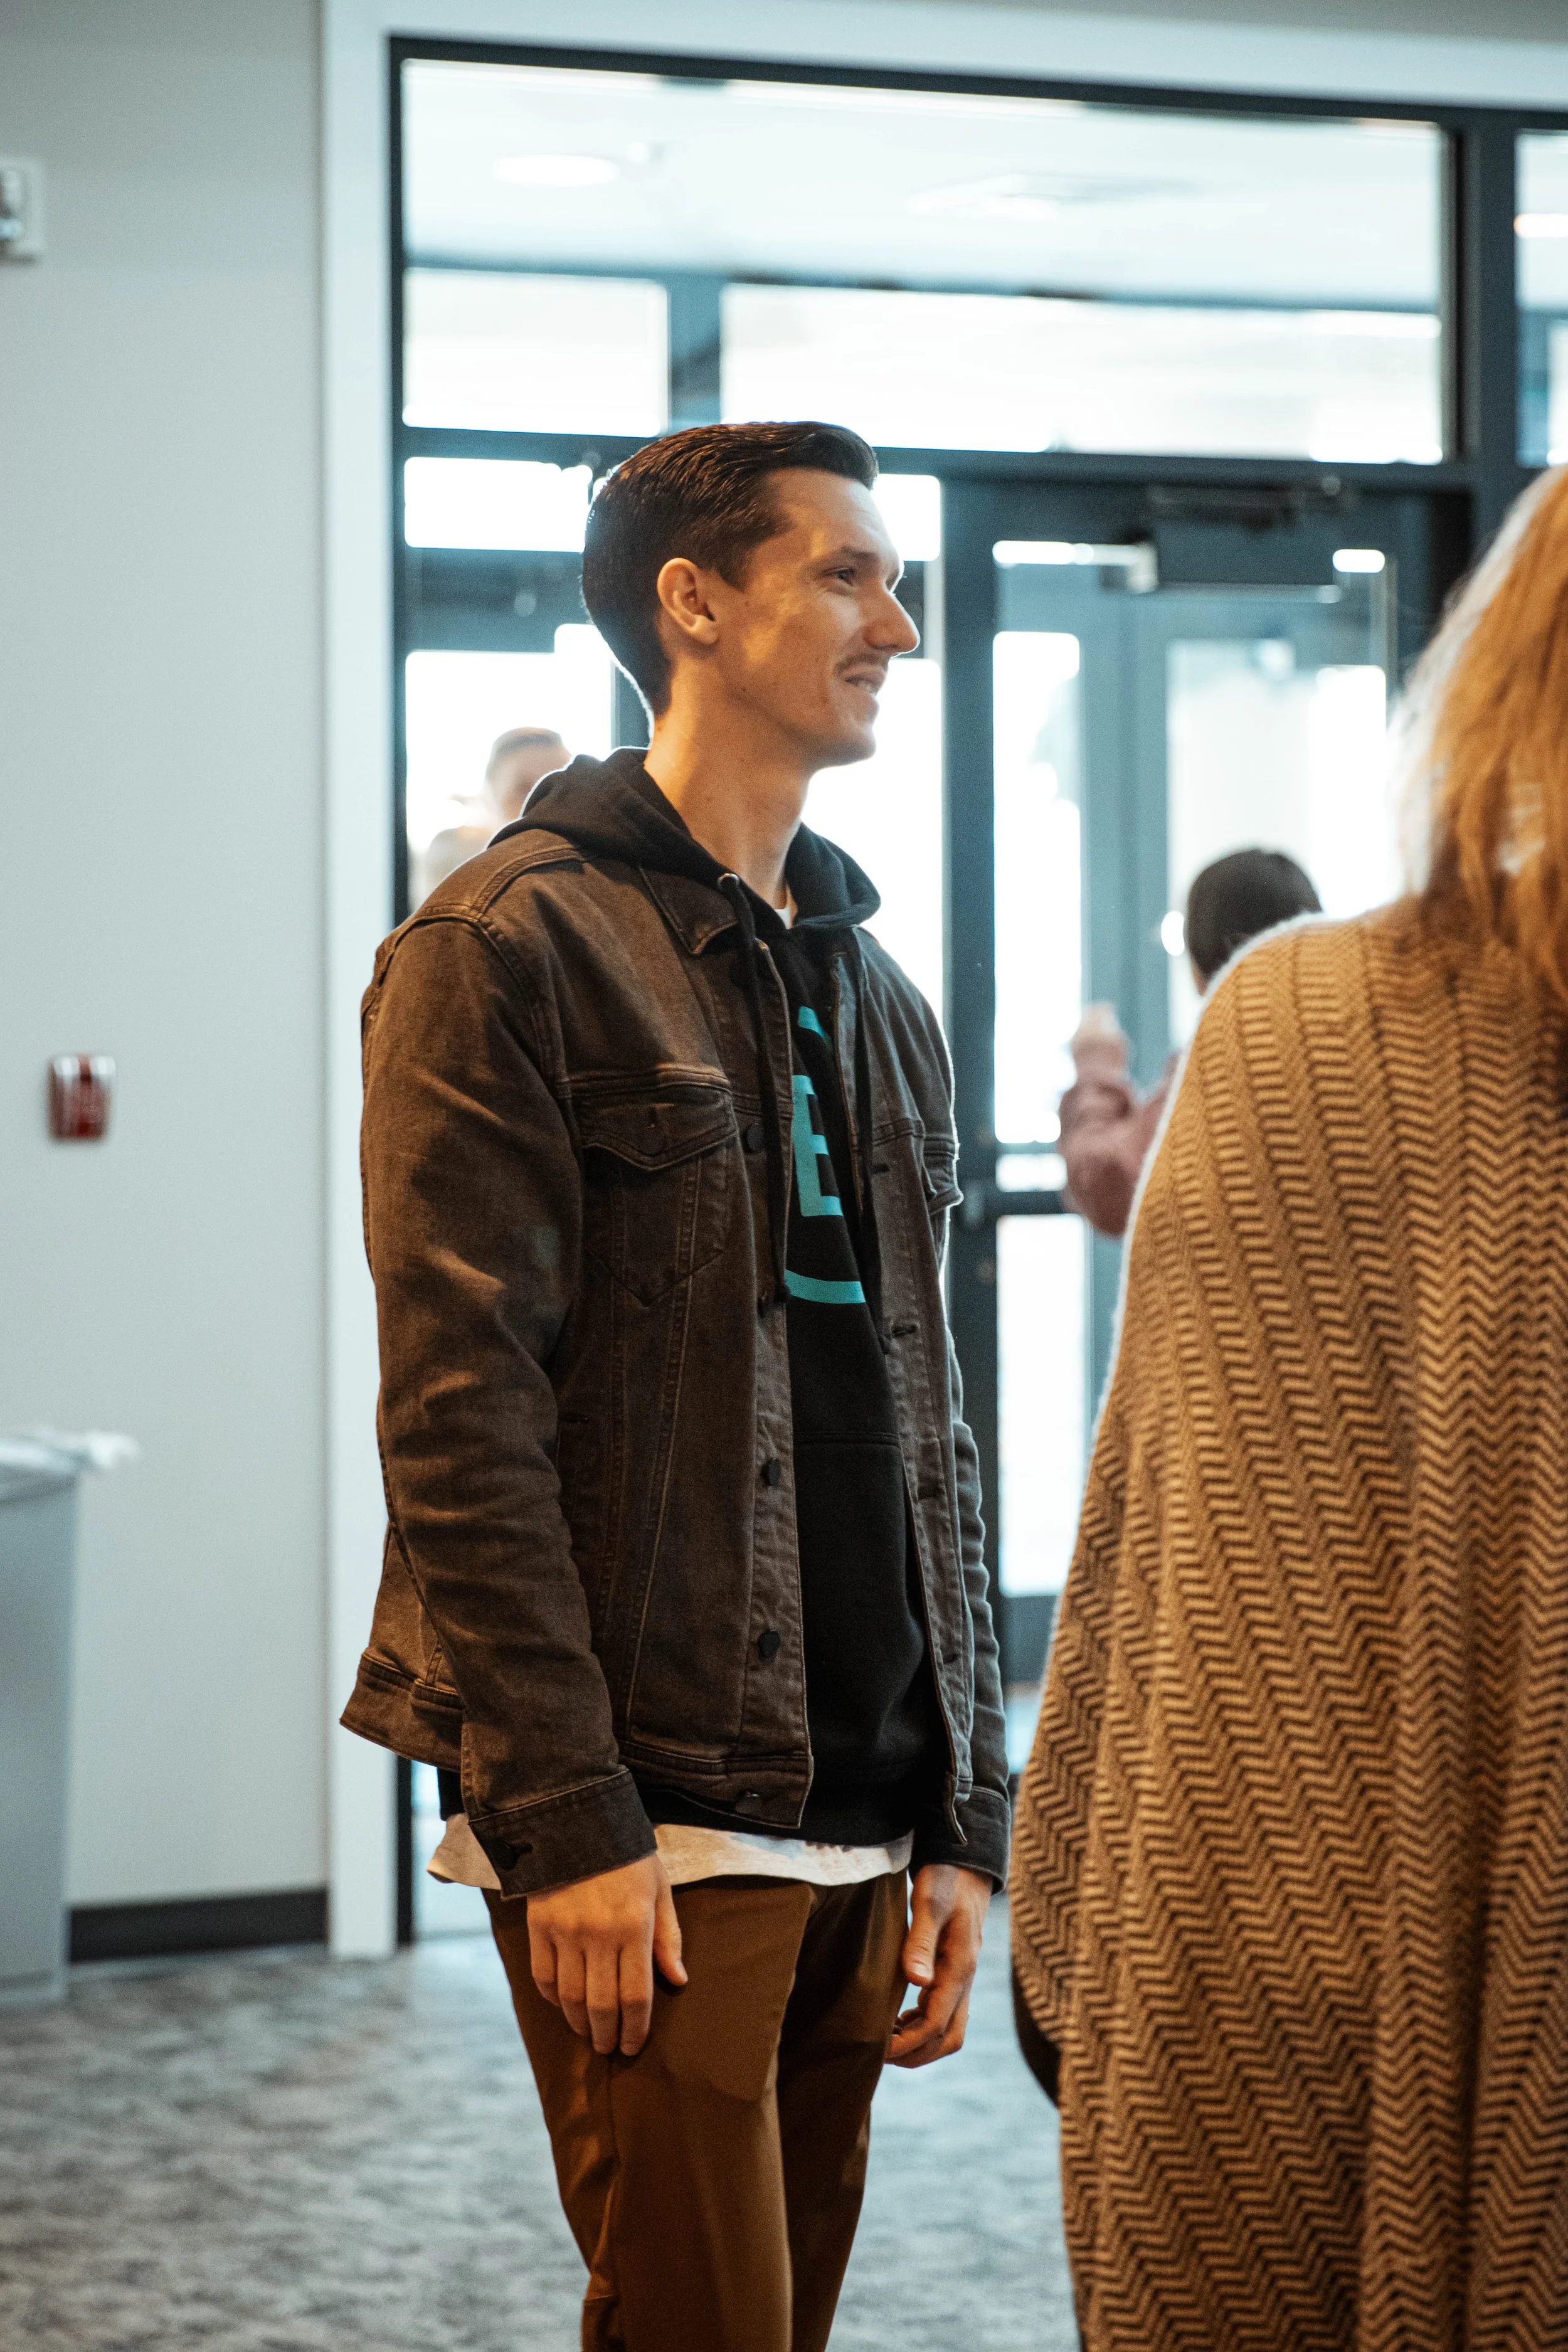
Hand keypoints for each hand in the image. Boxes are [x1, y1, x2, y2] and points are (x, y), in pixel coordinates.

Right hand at [526, 1853, 686, 2057]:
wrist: (578, 1821)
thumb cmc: (628, 1857)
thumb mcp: (659, 1889)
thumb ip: (668, 1937)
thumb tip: (677, 1981)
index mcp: (633, 1927)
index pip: (635, 1995)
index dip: (635, 2028)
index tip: (634, 2046)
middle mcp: (598, 1935)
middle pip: (601, 2005)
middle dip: (606, 2035)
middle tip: (609, 2048)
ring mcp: (565, 1932)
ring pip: (570, 1997)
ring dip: (579, 2023)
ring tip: (588, 2032)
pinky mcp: (539, 1926)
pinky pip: (543, 1976)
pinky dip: (553, 1998)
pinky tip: (564, 2005)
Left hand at [888, 1863, 991, 2068]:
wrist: (965, 1864)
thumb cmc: (944, 1879)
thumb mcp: (929, 1903)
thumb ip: (921, 1942)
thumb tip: (917, 1981)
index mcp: (959, 1968)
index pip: (935, 2024)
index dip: (906, 2044)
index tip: (876, 2048)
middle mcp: (965, 1979)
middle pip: (948, 2039)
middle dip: (915, 2055)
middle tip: (878, 2055)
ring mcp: (962, 1978)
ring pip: (949, 2030)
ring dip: (919, 2044)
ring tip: (884, 2041)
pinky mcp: (955, 1973)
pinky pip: (944, 2014)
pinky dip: (922, 2027)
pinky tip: (898, 2020)